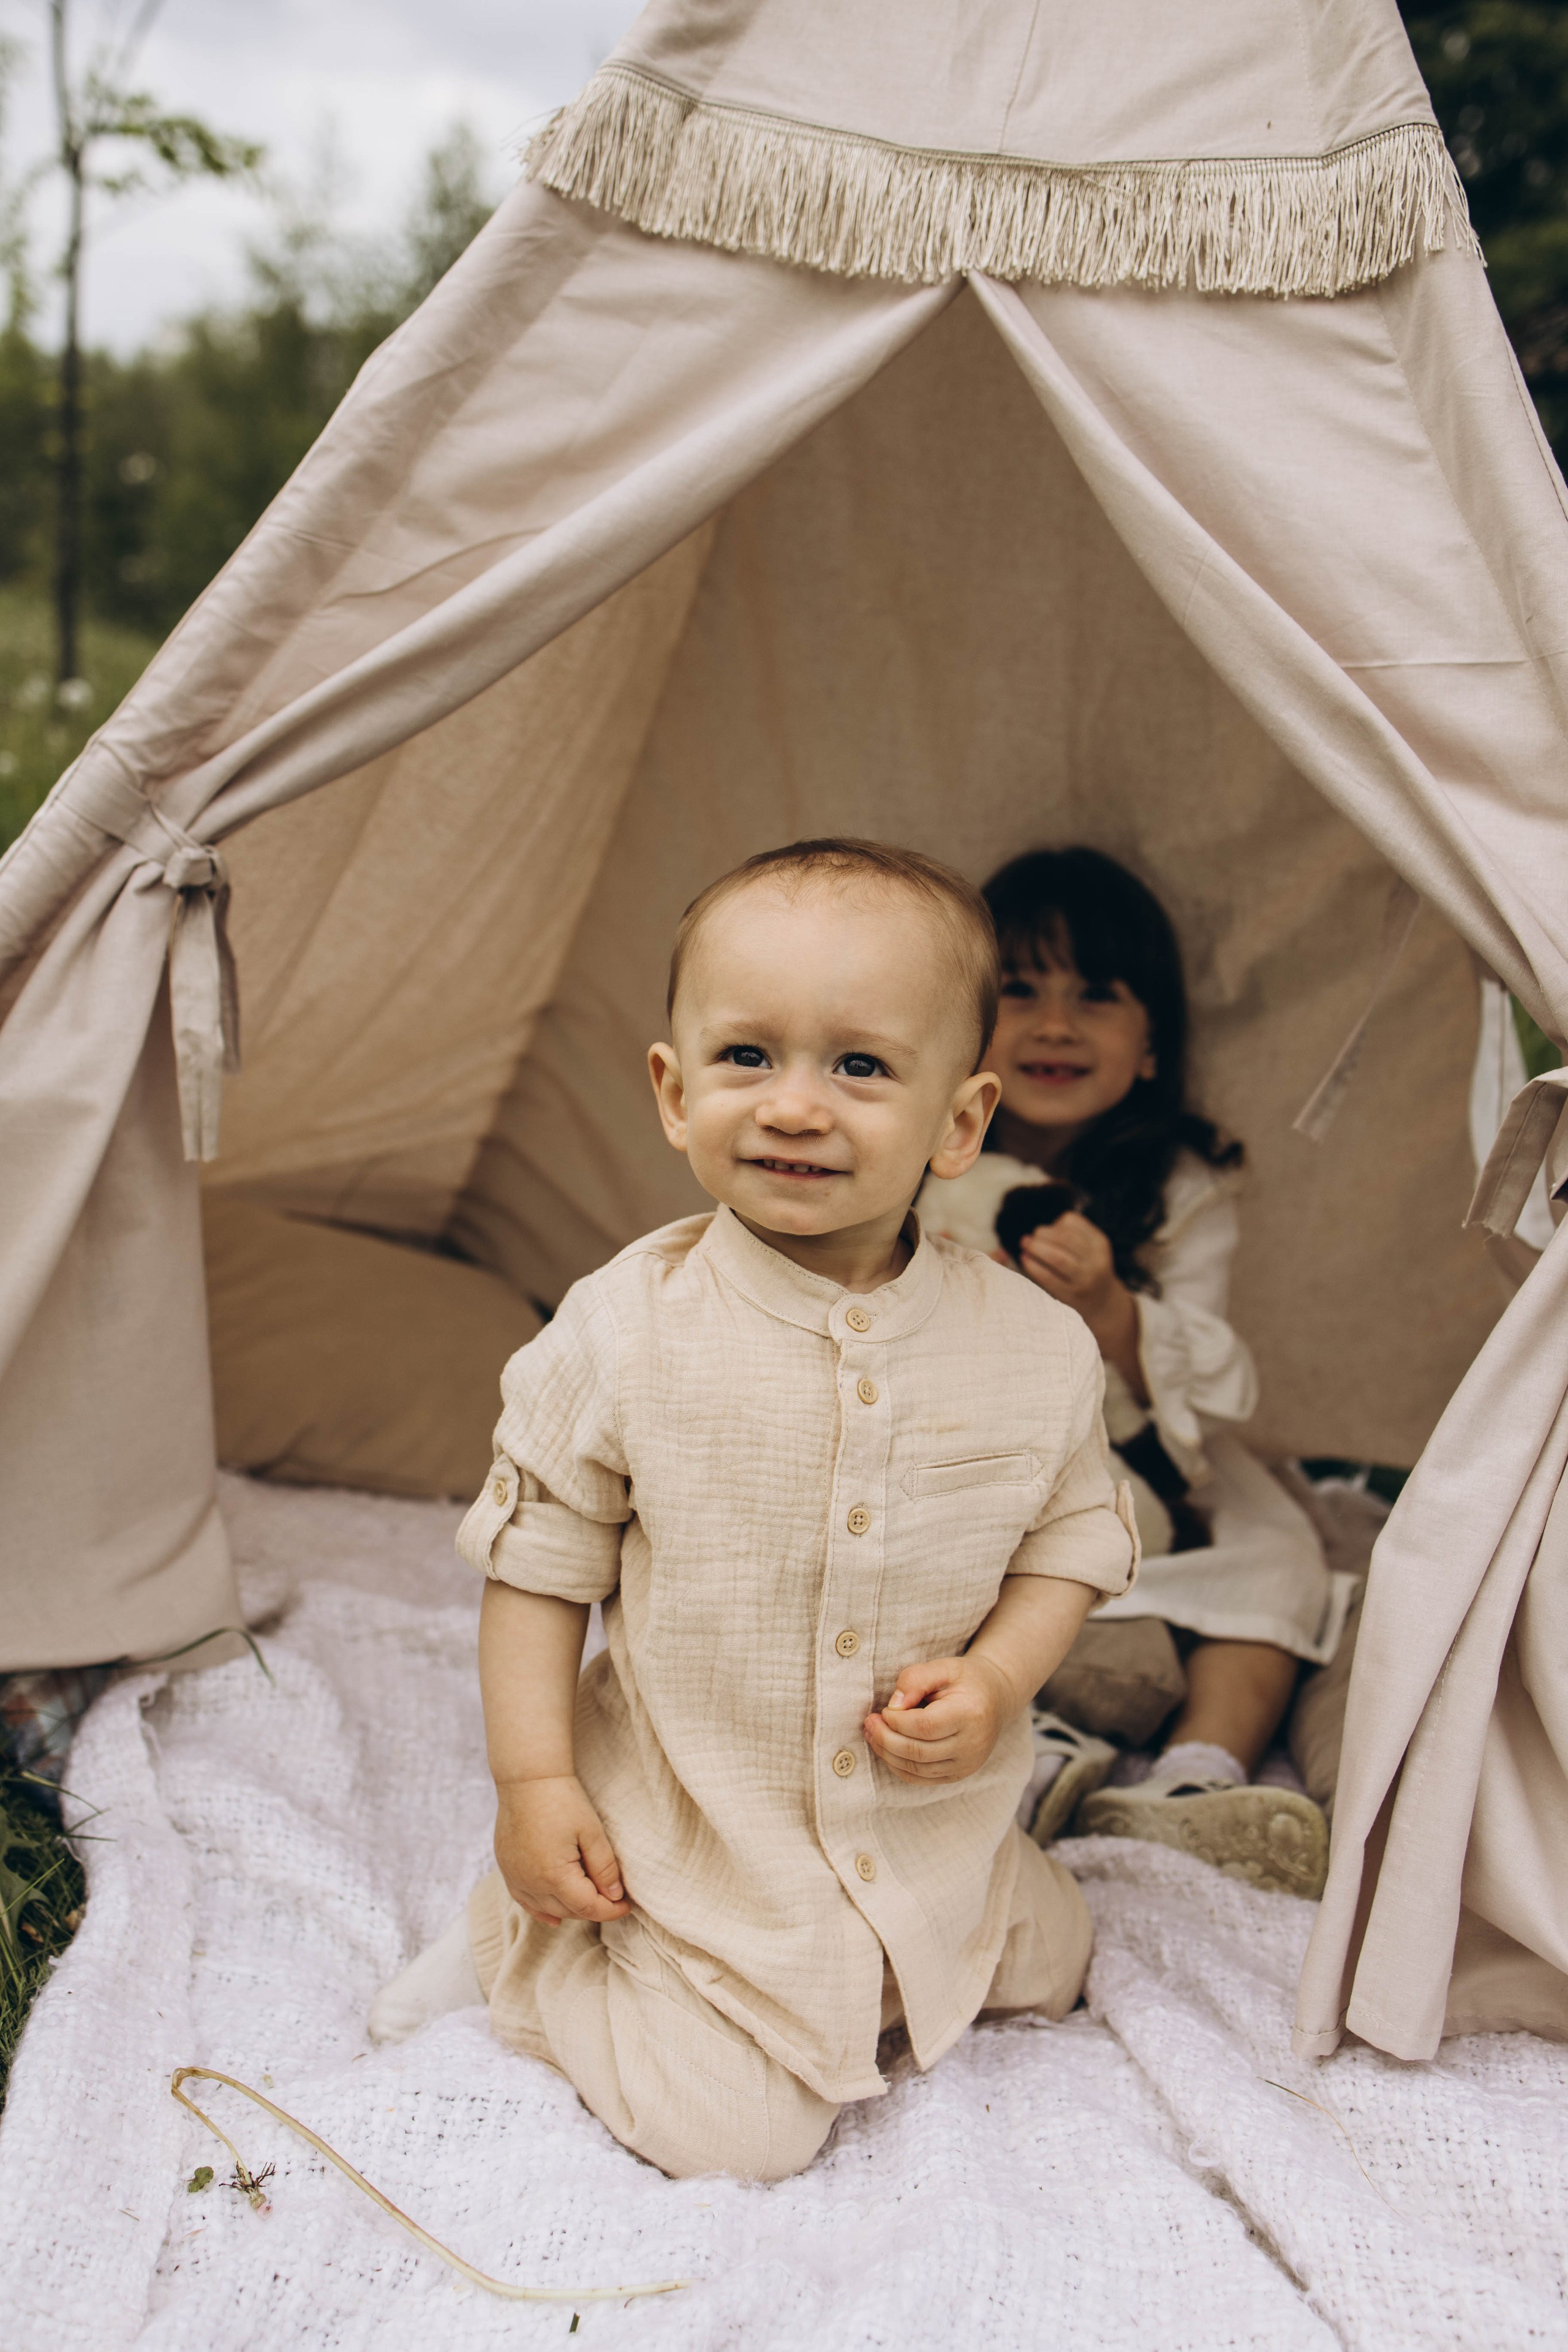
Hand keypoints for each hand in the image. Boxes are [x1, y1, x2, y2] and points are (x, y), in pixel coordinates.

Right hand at [493, 1775, 631, 1926]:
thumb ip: (605, 1868)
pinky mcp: (506, 1868)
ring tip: (590, 1904)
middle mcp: (531, 1883)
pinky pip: (524, 1900)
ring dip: (570, 1910)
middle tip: (613, 1899)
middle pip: (568, 1911)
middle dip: (593, 1909)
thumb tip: (614, 1896)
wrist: (527, 1777)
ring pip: (547, 1909)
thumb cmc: (562, 1799)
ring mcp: (515, 1877)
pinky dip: (541, 1910)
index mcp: (554, 1876)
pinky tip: (553, 1918)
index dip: (611, 1911)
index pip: (588, 1908)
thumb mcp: (592, 1832)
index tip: (626, 1905)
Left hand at [863, 1654, 1013, 1782]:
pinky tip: (887, 1750)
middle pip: (918, 1752)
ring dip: (887, 1754)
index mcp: (970, 1714)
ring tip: (872, 1734)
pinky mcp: (959, 1774)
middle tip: (869, 1722)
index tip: (883, 1710)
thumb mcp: (943, 1667)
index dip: (897, 1721)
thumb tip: (893, 1706)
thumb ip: (915, 1679)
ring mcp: (967, 1764)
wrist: (996, 1698)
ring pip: (917, 1769)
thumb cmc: (966, 1679)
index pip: (924, 1726)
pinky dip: (899, 1767)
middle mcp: (972, 1745)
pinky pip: (922, 1778)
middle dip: (885, 1739)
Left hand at [1015, 1210, 1117, 1324]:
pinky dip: (1033, 1266)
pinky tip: (1025, 1260)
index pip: (1072, 1222)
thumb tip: (1039, 1231)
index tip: (1046, 1230)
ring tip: (1025, 1245)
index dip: (1053, 1223)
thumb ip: (1070, 1234)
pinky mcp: (1071, 1295)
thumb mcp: (1089, 1247)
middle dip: (1041, 1234)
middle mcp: (1096, 1260)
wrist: (1101, 1301)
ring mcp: (1085, 1279)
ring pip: (1057, 1257)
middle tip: (1029, 1238)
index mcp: (1099, 1243)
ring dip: (1036, 1248)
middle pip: (1064, 1238)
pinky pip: (1049, 1278)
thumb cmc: (1086, 1268)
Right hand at [1015, 1213, 1144, 1397]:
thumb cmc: (1067, 1296)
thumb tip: (1007, 1254)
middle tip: (1024, 1241)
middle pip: (1059, 1257)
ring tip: (1036, 1234)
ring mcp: (1099, 1257)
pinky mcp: (1101, 1240)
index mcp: (1076, 1293)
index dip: (1033, 1265)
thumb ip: (1034, 1278)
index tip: (1022, 1257)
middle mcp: (1091, 1276)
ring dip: (1046, 1232)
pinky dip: (1060, 1223)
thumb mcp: (1054, 1296)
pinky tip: (1053, 1229)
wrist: (1102, 1296)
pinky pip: (1075, 1223)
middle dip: (1037, 1246)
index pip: (1051, 1278)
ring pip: (1067, 1236)